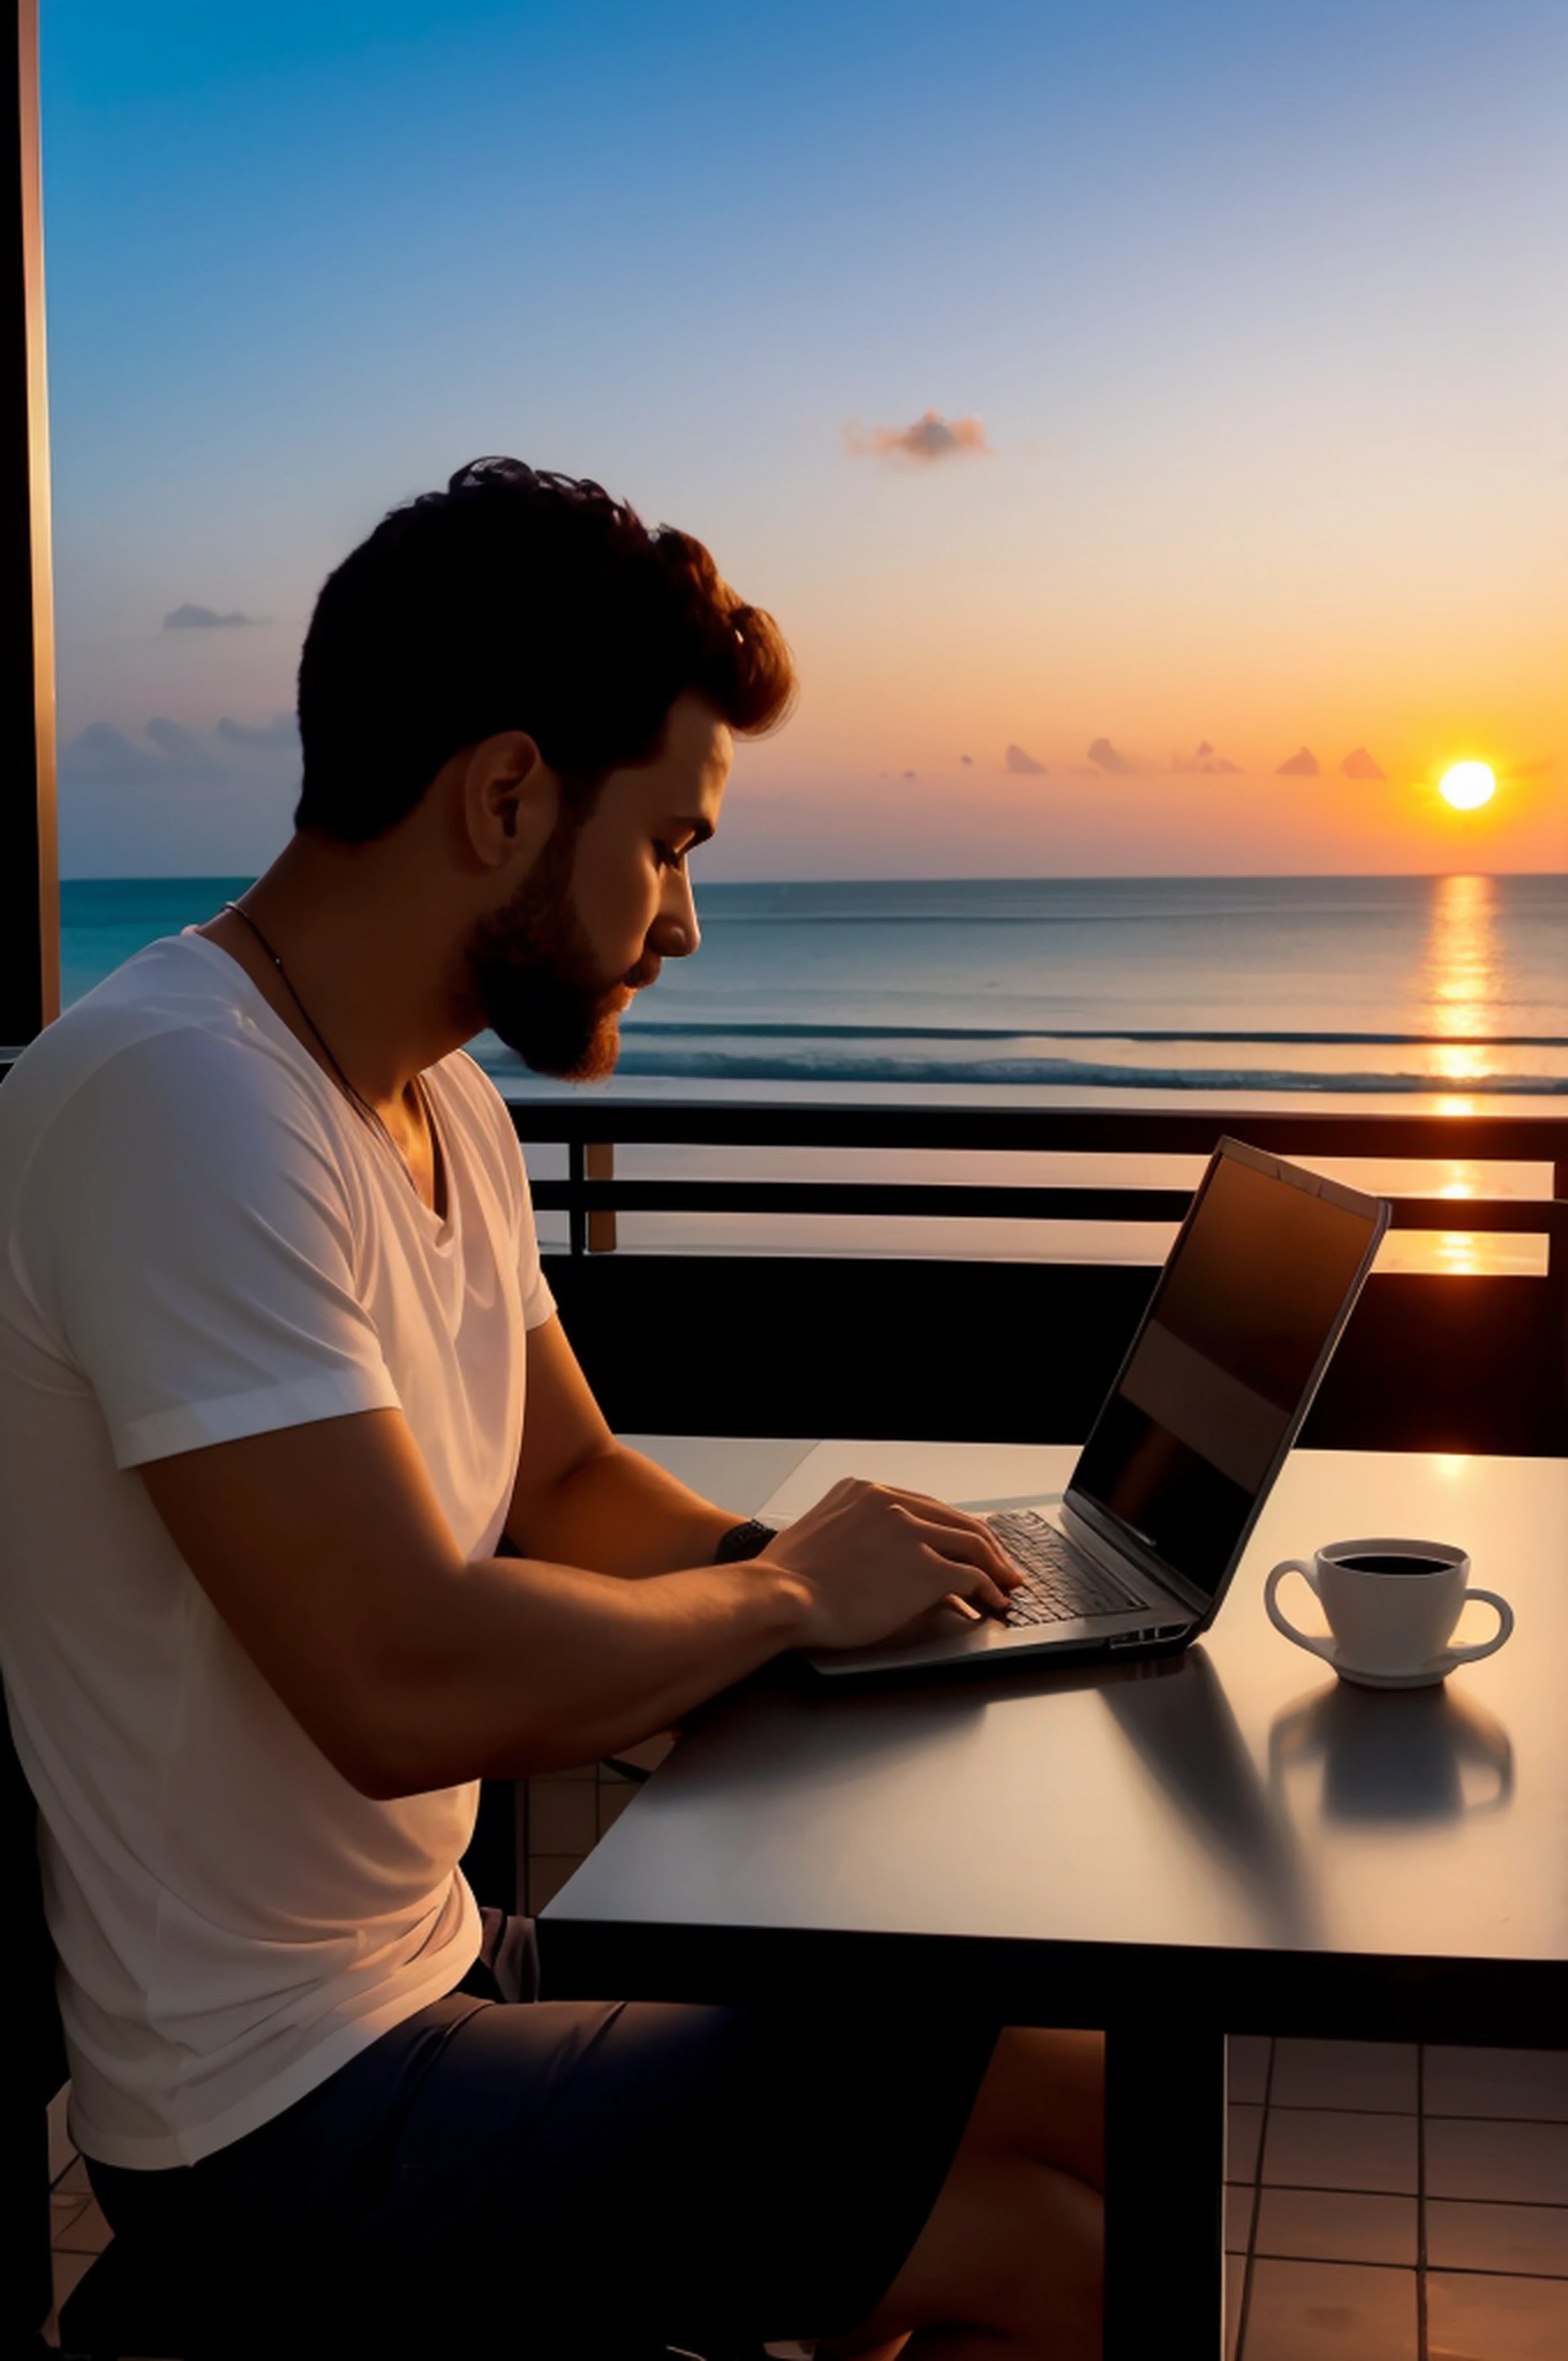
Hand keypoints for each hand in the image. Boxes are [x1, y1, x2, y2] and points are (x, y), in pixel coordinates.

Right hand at [761, 1478, 1022, 1652]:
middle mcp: (890, 1503)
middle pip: (953, 1518)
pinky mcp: (923, 1568)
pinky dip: (988, 1588)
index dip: (949, 1527)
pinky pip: (970, 1576)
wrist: (780, 1597)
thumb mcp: (821, 1535)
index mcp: (864, 1492)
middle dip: (983, 1543)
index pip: (923, 1505)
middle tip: (999, 1562)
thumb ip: (855, 1535)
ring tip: (1004, 1582)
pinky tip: (992, 1599)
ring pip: (970, 1542)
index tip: (963, 1542)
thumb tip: (877, 1559)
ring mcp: (909, 1533)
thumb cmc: (787, 1577)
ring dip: (994, 1565)